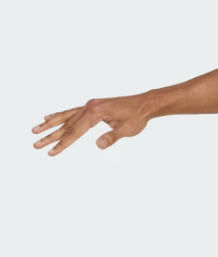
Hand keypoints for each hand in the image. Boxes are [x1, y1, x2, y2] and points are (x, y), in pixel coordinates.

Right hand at [32, 94, 153, 155]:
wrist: (144, 104)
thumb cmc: (137, 117)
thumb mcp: (127, 130)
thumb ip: (112, 137)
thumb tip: (98, 145)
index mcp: (96, 112)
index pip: (75, 131)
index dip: (63, 144)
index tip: (51, 152)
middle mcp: (89, 107)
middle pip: (66, 124)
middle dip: (50, 136)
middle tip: (35, 145)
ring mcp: (89, 106)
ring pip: (65, 116)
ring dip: (50, 124)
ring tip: (34, 130)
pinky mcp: (92, 107)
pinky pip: (72, 112)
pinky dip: (60, 115)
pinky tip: (49, 117)